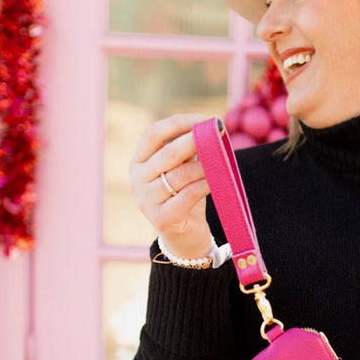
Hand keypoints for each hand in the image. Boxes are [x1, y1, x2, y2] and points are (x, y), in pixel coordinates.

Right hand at [128, 113, 212, 260]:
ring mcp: (147, 200)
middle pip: (169, 152)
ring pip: (181, 174)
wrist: (185, 239)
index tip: (202, 119)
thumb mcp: (183, 172)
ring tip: (222, 160)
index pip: (153, 134)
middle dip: (196, 140)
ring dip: (205, 165)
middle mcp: (137, 180)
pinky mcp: (162, 218)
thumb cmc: (185, 199)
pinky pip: (189, 194)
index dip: (177, 123)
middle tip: (217, 134)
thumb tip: (208, 128)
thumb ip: (188, 152)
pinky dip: (206, 184)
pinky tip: (218, 180)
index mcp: (138, 163)